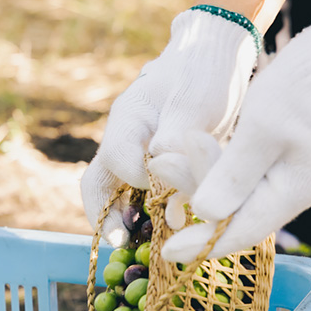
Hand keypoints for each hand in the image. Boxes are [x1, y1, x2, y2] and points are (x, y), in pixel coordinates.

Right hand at [81, 5, 260, 246]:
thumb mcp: (196, 96)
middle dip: (105, 216)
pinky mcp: (153, 174)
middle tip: (121, 241)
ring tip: (143, 246)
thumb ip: (177, 129)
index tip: (168, 191)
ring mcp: (135, 160)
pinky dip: (151, 221)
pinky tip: (171, 234)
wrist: (212, 65)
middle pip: (98, 184)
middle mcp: (123, 143)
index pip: (118, 158)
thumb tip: (159, 164)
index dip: (139, 179)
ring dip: (127, 224)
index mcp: (127, 120)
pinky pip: (142, 203)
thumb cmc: (203, 74)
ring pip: (116, 198)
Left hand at [162, 0, 310, 262]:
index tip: (167, 253)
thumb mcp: (261, 131)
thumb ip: (234, 176)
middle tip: (157, 169)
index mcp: (292, 193)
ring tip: (163, 158)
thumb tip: (205, 215)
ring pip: (237, 191)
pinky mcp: (284, 158)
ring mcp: (291, 176)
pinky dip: (216, 166)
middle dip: (193, 191)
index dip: (202, 245)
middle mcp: (293, 192)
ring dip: (199, 175)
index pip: (241, 232)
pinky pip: (244, 174)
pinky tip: (193, 151)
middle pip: (235, 210)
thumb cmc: (302, 89)